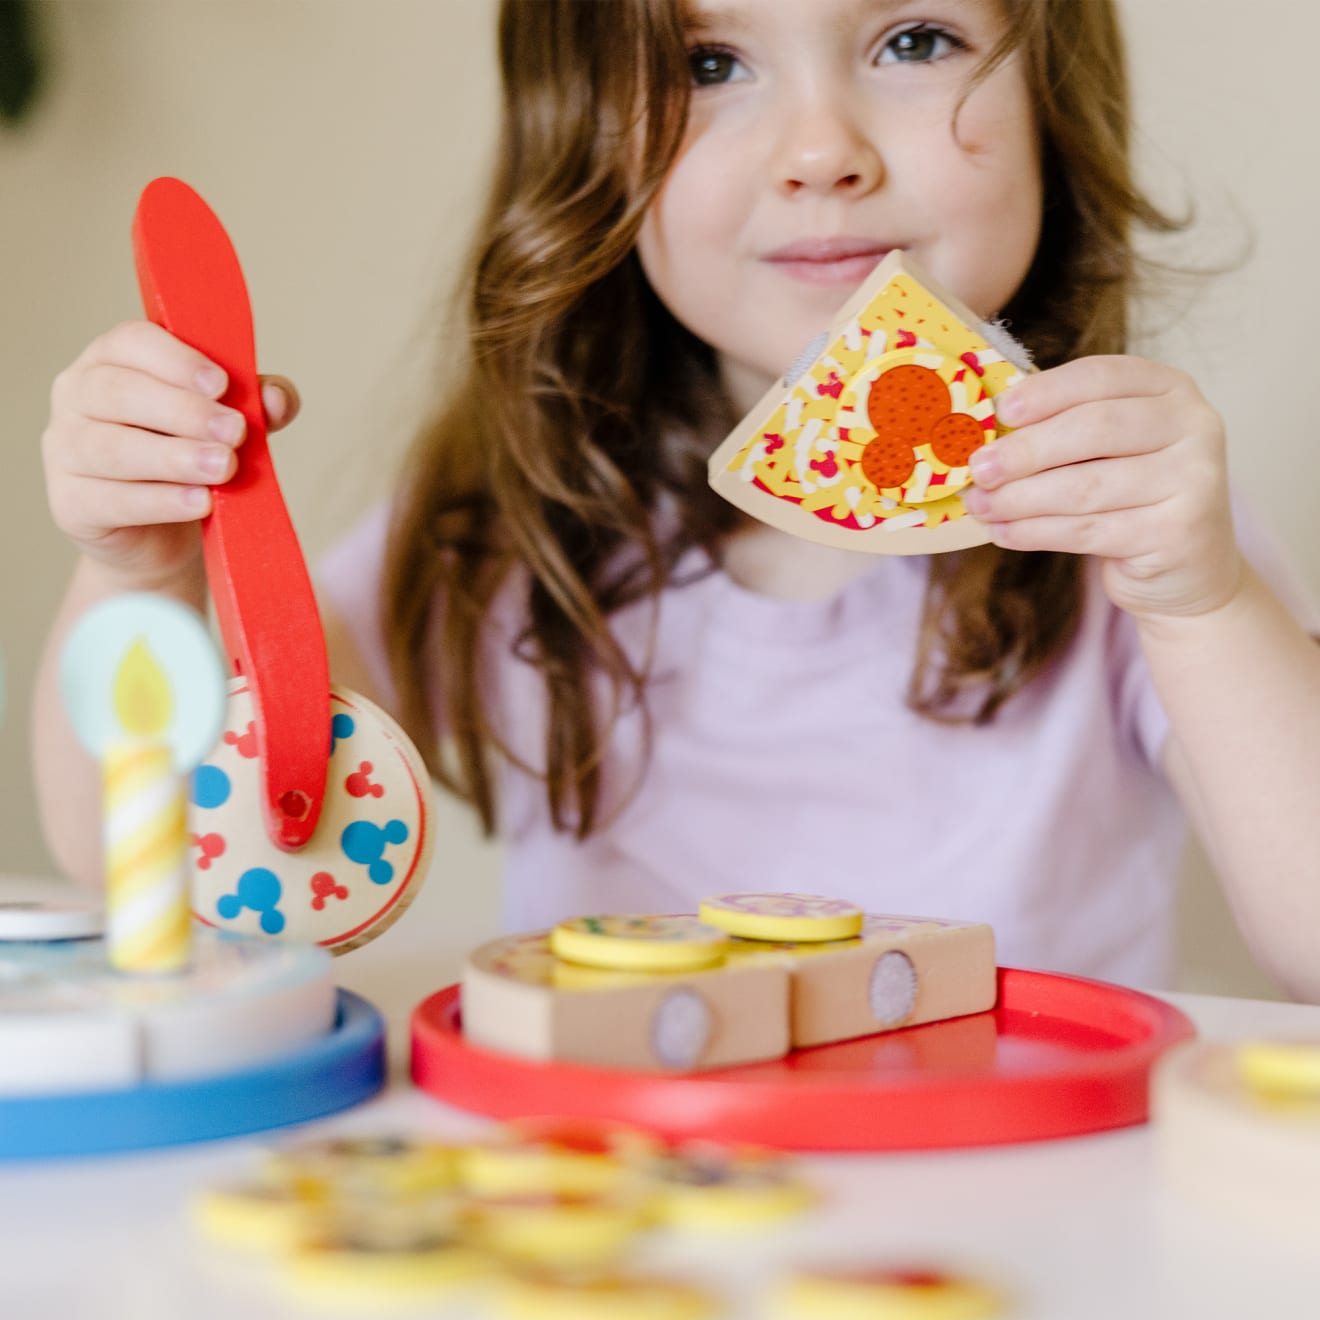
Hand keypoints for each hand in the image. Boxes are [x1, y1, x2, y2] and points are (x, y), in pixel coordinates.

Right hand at [42, 321, 299, 586]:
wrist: (159, 534)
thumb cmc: (187, 460)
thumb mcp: (225, 425)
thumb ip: (253, 405)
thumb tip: (275, 398)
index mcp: (111, 361)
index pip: (131, 342)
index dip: (176, 360)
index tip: (221, 384)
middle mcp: (77, 397)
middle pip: (118, 391)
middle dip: (183, 411)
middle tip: (235, 431)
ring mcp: (64, 450)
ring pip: (112, 447)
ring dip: (174, 457)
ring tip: (223, 467)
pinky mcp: (70, 503)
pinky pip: (113, 500)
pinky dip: (161, 501)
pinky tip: (200, 502)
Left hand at [963, 355, 1242, 620]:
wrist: (1191, 568)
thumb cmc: (1134, 497)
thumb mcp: (1112, 450)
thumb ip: (1064, 430)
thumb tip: (986, 434)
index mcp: (1172, 389)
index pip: (1102, 376)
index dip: (1046, 392)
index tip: (1000, 412)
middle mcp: (1194, 427)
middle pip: (1094, 429)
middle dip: (1026, 450)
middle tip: (979, 468)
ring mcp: (1192, 481)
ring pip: (1084, 487)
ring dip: (1020, 498)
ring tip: (981, 505)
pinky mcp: (1177, 533)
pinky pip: (1087, 531)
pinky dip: (1035, 532)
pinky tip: (1004, 533)